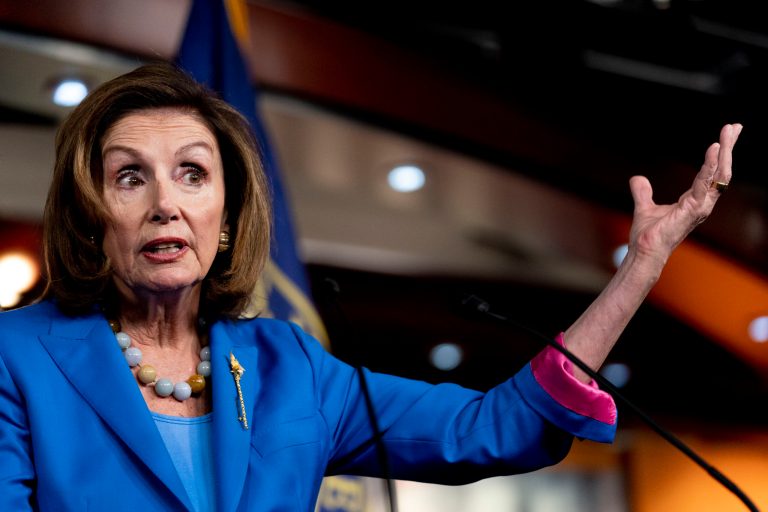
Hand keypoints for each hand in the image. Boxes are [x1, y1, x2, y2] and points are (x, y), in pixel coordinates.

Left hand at [627, 123, 741, 266]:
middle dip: (729, 147)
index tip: (726, 135)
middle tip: (735, 126)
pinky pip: (705, 182)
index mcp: (695, 200)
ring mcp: (701, 206)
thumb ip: (643, 192)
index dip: (720, 154)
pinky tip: (715, 148)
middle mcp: (703, 202)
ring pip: (719, 174)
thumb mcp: (644, 206)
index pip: (713, 173)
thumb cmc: (648, 235)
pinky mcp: (694, 208)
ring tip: (729, 132)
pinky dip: (710, 165)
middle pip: (722, 170)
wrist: (644, 251)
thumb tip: (637, 179)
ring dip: (725, 151)